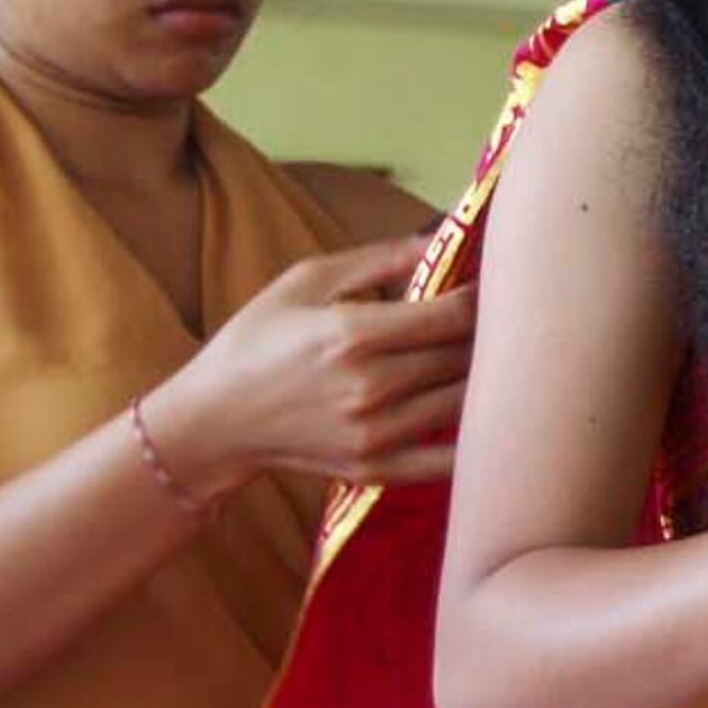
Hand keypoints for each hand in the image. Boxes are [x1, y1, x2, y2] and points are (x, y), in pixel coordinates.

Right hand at [141, 233, 470, 493]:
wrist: (213, 421)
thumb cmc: (257, 341)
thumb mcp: (305, 281)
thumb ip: (380, 258)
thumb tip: (442, 237)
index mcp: (352, 334)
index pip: (452, 314)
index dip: (482, 298)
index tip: (487, 288)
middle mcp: (369, 387)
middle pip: (465, 357)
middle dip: (487, 335)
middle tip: (493, 321)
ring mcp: (375, 434)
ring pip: (465, 403)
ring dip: (484, 379)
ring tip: (485, 359)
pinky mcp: (377, 469)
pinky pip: (450, 460)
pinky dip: (474, 437)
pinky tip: (476, 413)